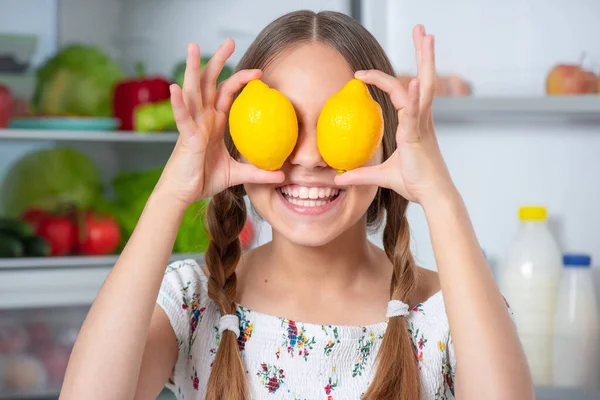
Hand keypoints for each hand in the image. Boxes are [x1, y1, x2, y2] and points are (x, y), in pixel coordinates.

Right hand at [155, 39, 283, 206]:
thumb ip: (257, 172)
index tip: (259, 73)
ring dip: (193, 69)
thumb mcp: (237, 175)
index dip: (239, 80)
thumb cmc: (204, 180)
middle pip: (208, 82)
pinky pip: (181, 118)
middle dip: (218, 61)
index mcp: (212, 122)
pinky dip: (178, 103)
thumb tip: (282, 176)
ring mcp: (192, 125)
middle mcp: (201, 118)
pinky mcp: (185, 137)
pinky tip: (176, 88)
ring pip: (192, 91)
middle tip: (229, 41)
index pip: (226, 93)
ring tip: (193, 47)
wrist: (184, 194)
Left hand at [334, 25, 455, 206]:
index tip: (362, 75)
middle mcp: (421, 118)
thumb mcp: (382, 175)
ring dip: (425, 59)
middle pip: (423, 78)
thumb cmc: (414, 184)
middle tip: (422, 30)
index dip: (384, 80)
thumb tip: (339, 178)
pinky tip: (411, 80)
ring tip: (426, 36)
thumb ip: (361, 174)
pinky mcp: (418, 135)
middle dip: (423, 53)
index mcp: (414, 123)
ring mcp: (422, 124)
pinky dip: (413, 96)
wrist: (432, 196)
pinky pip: (415, 111)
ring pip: (424, 85)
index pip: (400, 92)